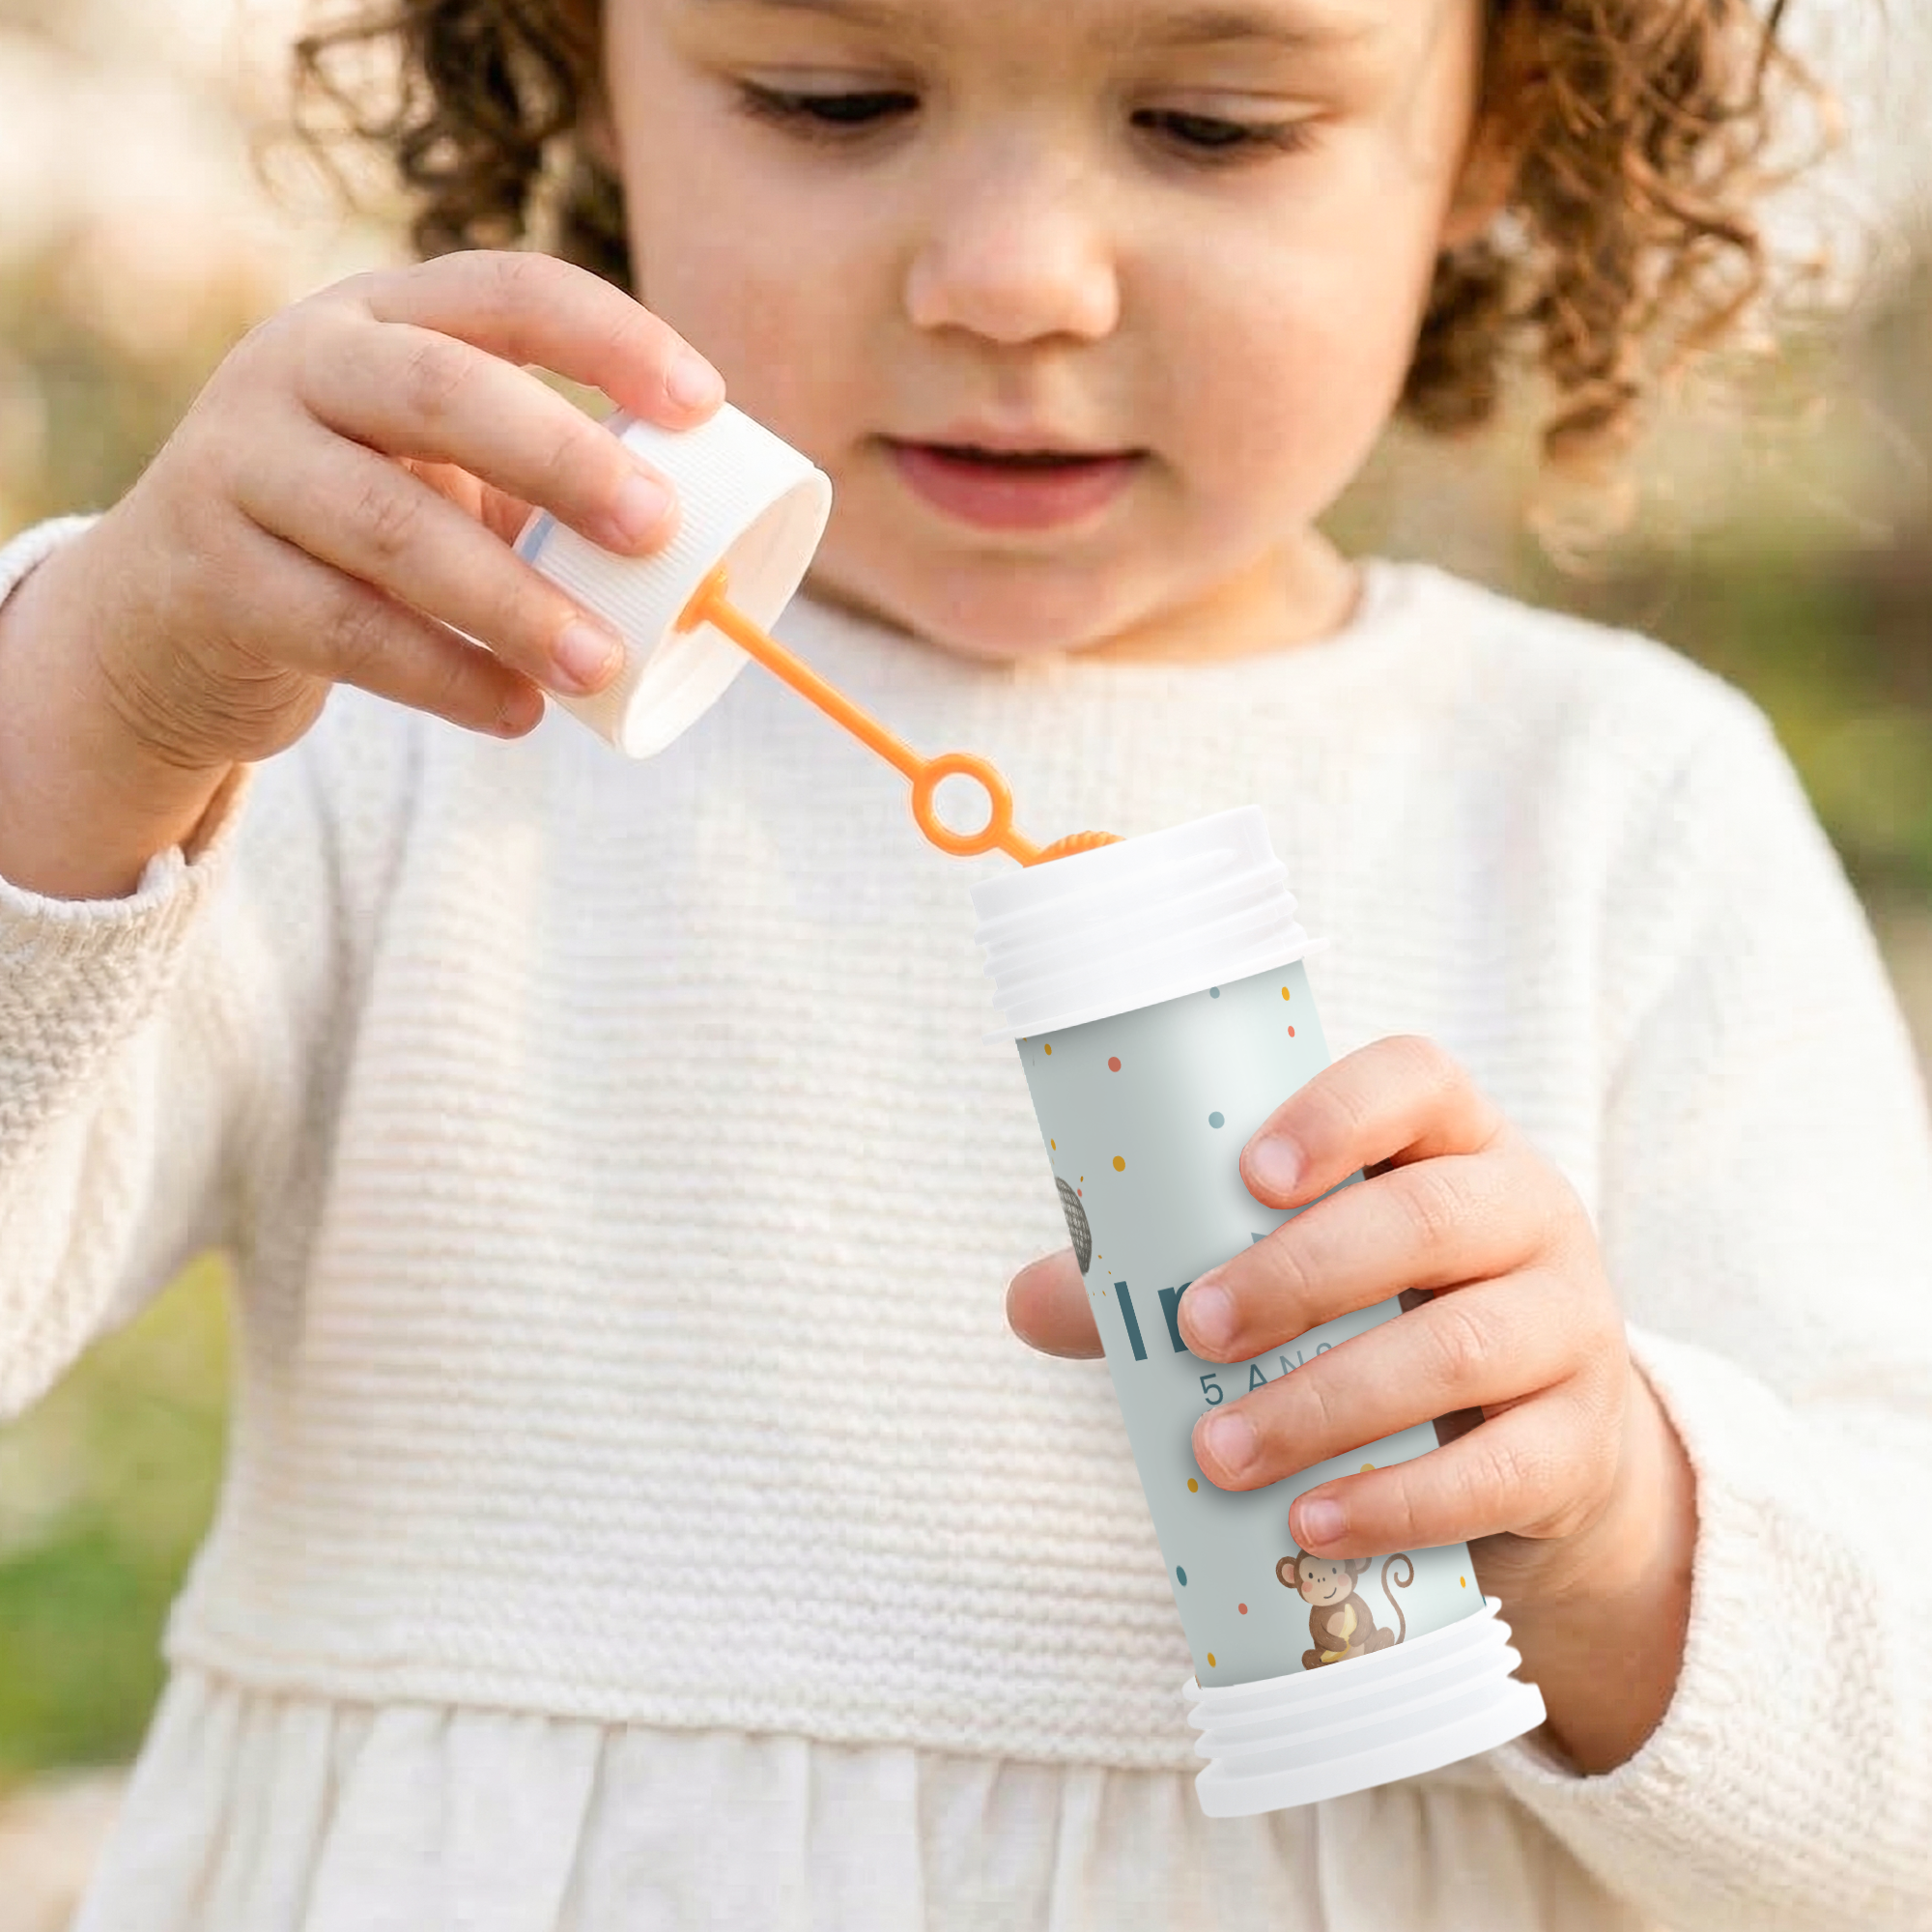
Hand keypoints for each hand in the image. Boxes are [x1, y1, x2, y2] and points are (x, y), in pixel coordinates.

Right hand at [59, 248, 721, 771]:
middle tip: (660, 533)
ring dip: (514, 603)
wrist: (171, 613)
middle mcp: (300, 366)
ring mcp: (243, 465)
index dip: (611, 338)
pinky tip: (520, 714)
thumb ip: (539, 488)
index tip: (706, 405)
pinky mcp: (214, 576)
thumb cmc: (355, 536)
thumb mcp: (432, 474)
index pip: (505, 291)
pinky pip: (345, 631)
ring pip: (392, 528)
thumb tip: (715, 557)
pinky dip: (447, 678)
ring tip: (602, 665)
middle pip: (443, 391)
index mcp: (380, 319)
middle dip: (564, 458)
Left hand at [1008, 1034, 1697, 1768]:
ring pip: (1459, 1347)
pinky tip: (1312, 1525)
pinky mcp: (1581, 1444)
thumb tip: (1028, 1300)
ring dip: (1323, 1404)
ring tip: (1220, 1456)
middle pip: (1425, 1218)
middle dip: (1298, 1275)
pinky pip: (1501, 1471)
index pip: (1415, 1080)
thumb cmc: (1385, 1319)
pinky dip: (1397, 1502)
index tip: (1250, 1175)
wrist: (1536, 1448)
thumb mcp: (1302, 1274)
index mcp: (1450, 1139)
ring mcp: (1570, 1327)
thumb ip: (1169, 1272)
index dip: (1336, 1114)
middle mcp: (1527, 1212)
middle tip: (1194, 1331)